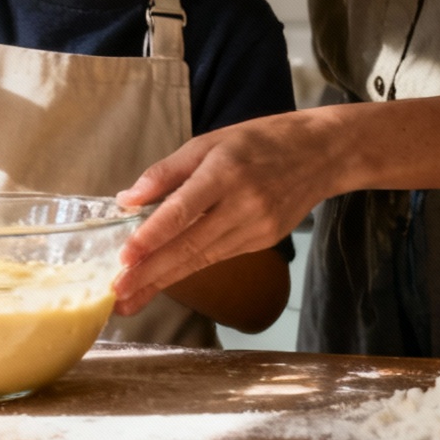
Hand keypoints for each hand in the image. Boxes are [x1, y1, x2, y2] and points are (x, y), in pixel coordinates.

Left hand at [111, 111, 341, 315]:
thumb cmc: (260, 140)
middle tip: (117, 294)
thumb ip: (166, 172)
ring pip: (202, 259)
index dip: (152, 237)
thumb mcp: (210, 141)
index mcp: (226, 171)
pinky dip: (187, 269)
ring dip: (163, 280)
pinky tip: (161, 280)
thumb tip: (127, 199)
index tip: (124, 258)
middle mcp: (243, 205)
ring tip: (130, 299)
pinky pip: (217, 257)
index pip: (183, 211)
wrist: (323, 154)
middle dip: (150, 274)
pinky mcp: (263, 242)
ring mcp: (257, 228)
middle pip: (190, 246)